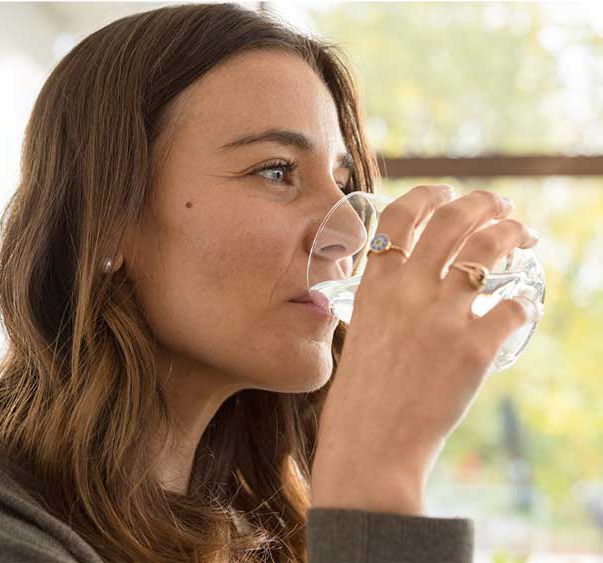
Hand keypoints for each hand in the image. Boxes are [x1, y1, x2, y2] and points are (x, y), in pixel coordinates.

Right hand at [310, 185, 542, 513]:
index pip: (401, 215)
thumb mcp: (362, 332)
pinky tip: (526, 305)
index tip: (447, 191)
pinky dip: (525, 302)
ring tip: (523, 234)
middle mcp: (409, 290)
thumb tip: (414, 284)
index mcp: (375, 284)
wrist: (371, 442)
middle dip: (484, 203)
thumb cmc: (361, 394)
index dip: (429, 194)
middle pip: (453, 220)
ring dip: (513, 232)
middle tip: (500, 206)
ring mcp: (443, 317)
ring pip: (490, 249)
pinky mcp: (474, 348)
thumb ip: (385, 302)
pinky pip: (514, 307)